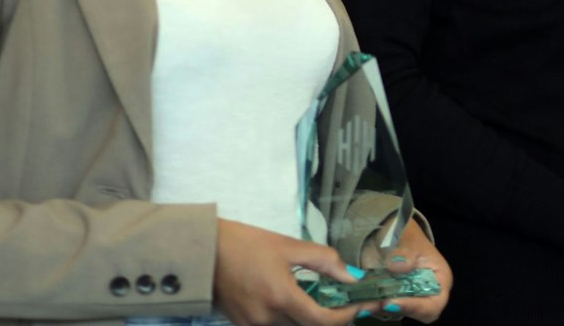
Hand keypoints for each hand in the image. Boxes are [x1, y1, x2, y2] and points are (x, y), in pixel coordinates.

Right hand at [213, 218, 364, 325]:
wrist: (202, 252)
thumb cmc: (246, 244)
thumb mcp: (289, 246)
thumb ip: (324, 261)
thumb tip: (352, 276)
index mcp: (281, 297)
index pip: (323, 321)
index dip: (347, 316)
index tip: (361, 305)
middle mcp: (267, 319)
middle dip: (332, 320)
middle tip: (347, 304)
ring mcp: (253, 325)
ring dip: (310, 322)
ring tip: (324, 304)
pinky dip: (291, 321)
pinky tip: (299, 307)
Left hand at [370, 220, 450, 322]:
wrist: (382, 229)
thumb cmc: (402, 230)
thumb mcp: (405, 234)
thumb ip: (405, 249)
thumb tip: (400, 265)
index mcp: (438, 279)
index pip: (433, 304)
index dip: (416, 307)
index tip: (392, 301)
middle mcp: (423, 292)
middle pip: (412, 312)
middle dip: (393, 309)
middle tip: (376, 302)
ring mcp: (403, 296)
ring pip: (392, 311)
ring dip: (376, 307)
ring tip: (362, 301)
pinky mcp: (385, 297)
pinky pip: (377, 306)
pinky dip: (366, 303)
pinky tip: (357, 298)